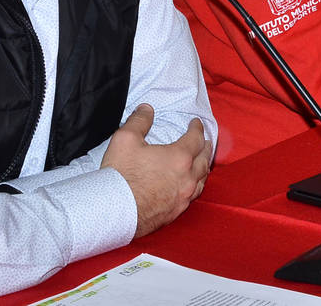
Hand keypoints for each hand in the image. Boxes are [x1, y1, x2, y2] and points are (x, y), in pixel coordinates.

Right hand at [101, 104, 211, 237]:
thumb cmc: (121, 175)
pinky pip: (193, 196)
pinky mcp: (176, 211)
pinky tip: (191, 186)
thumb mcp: (125, 139)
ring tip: (202, 161)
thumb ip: (139, 121)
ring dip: (204, 167)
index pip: (196, 138)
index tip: (195, 123)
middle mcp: (187, 178)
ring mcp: (183, 196)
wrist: (115, 212)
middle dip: (205, 146)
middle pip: (204, 159)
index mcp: (179, 157)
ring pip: (202, 179)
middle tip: (205, 140)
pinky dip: (196, 185)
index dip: (197, 128)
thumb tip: (146, 109)